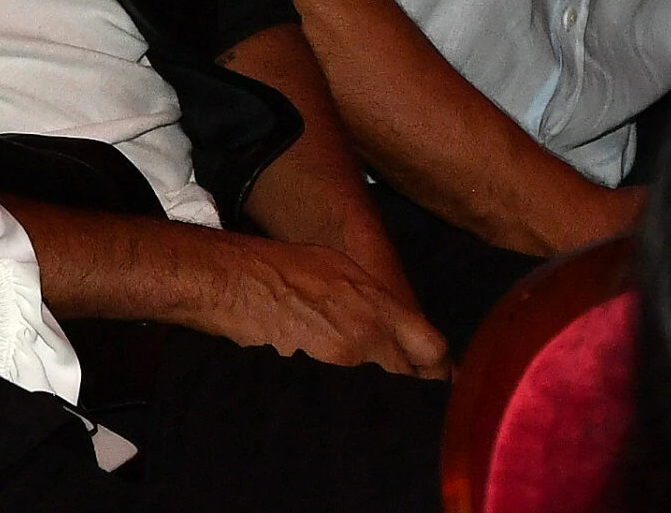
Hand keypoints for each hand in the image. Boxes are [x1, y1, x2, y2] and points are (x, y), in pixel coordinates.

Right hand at [178, 238, 450, 378]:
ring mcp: (340, 365)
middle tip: (402, 394)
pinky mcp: (314, 385)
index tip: (434, 377)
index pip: (434, 349)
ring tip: (366, 398)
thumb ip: (379, 300)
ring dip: (377, 398)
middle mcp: (366, 338)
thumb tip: (402, 329)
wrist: (232, 282)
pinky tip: (339, 401)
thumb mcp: (340, 266)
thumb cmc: (280, 267)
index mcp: (377, 305)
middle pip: (410, 382)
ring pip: (378, 396)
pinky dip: (346, 405)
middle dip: (409, 388)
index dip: (438, 368)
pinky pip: (345, 404)